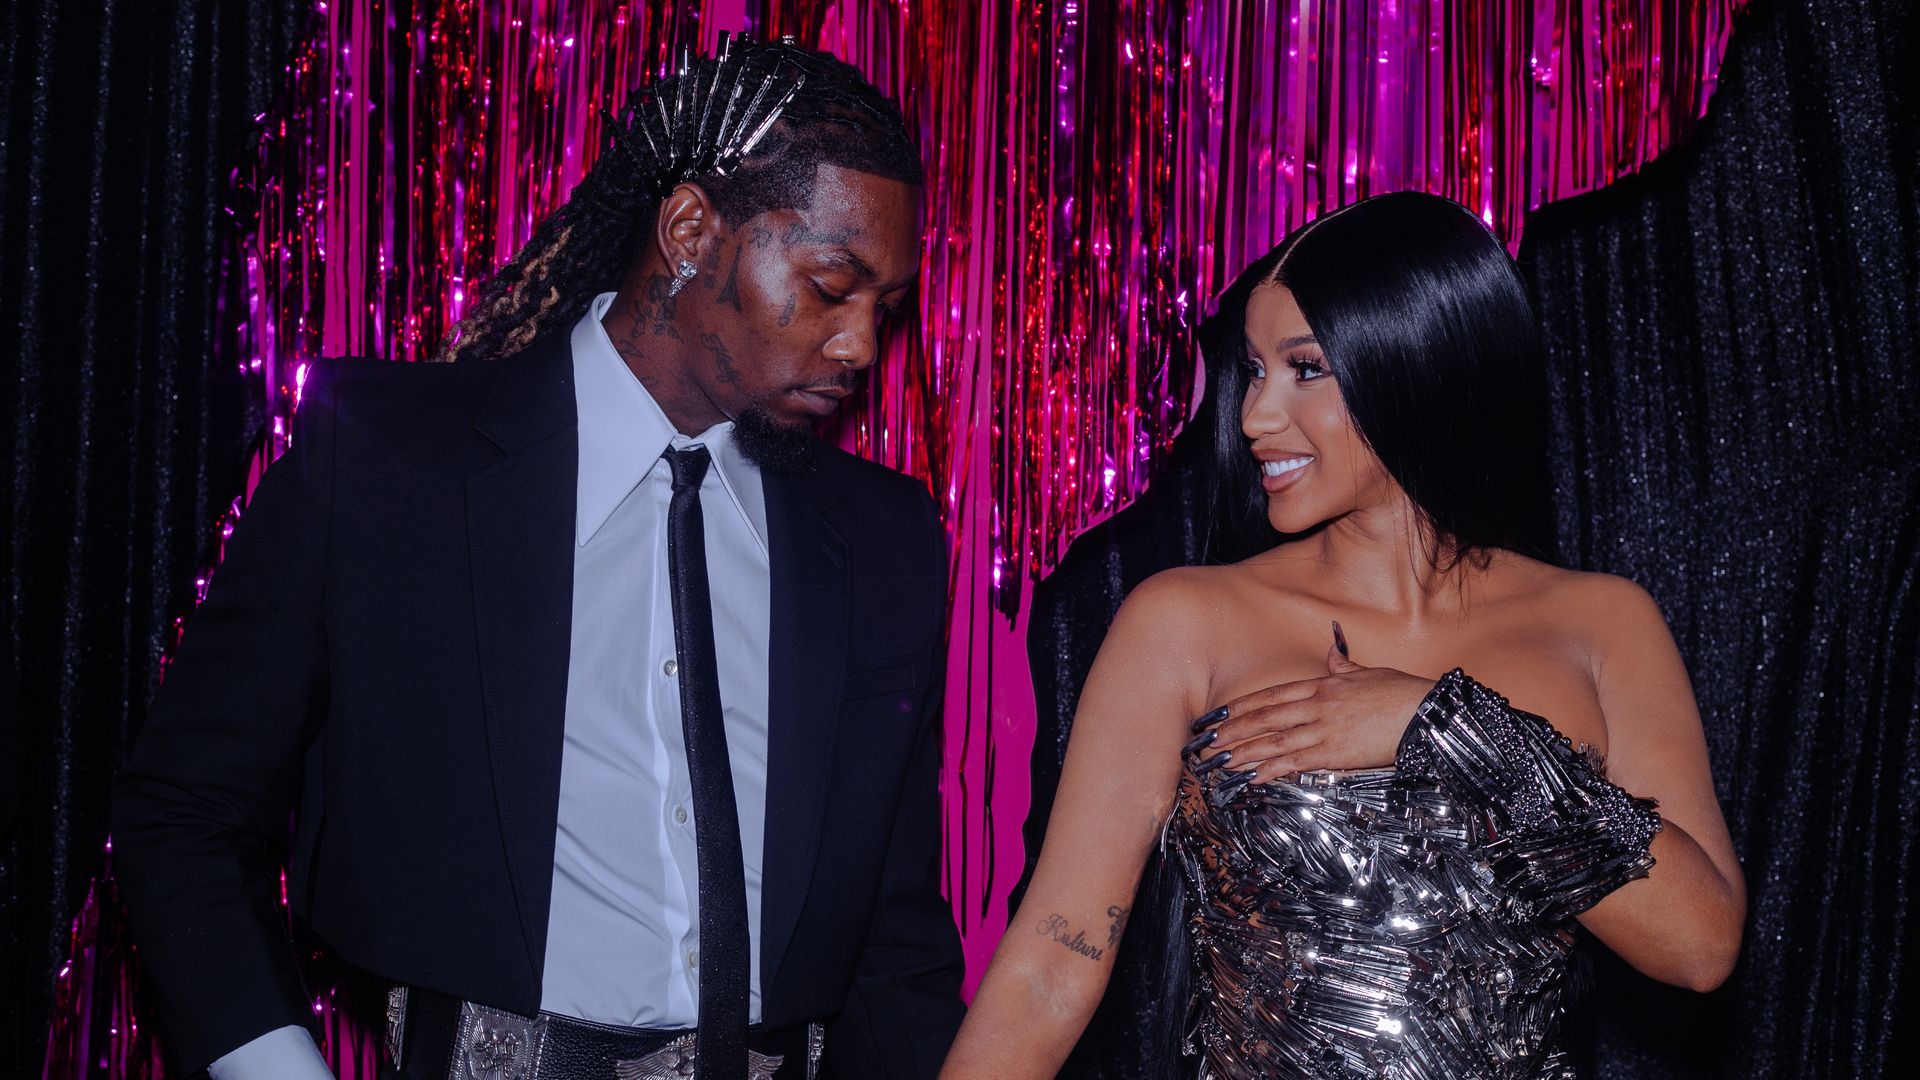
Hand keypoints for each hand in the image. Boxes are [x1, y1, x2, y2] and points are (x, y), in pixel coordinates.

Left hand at [1184, 622, 1435, 782]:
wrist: (1426, 713)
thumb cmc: (1402, 692)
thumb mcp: (1369, 672)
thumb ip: (1344, 666)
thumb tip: (1332, 653)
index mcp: (1323, 684)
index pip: (1272, 695)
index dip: (1243, 706)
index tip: (1220, 715)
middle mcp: (1317, 705)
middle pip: (1265, 718)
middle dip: (1233, 731)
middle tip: (1207, 742)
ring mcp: (1324, 729)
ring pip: (1274, 741)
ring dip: (1244, 752)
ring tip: (1221, 762)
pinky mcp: (1335, 753)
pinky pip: (1296, 762)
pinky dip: (1272, 769)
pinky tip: (1253, 777)